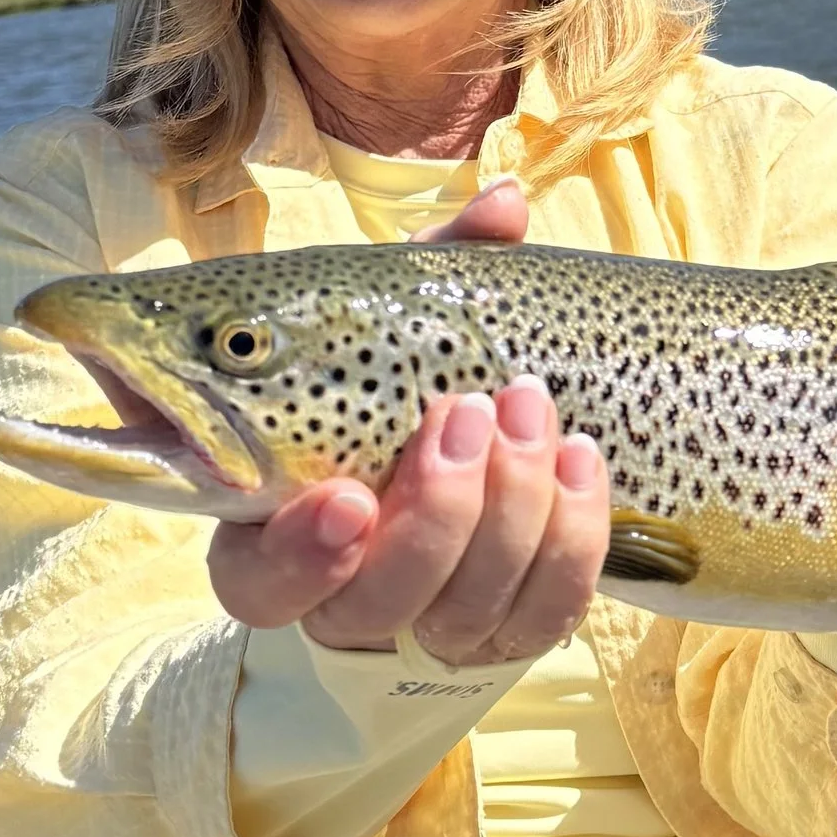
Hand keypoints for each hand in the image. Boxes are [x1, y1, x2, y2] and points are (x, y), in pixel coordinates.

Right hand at [207, 180, 611, 664]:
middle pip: (376, 601)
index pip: (256, 582)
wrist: (488, 467)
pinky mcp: (512, 632)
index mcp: (282, 530)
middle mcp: (348, 596)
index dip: (298, 556)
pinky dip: (570, 538)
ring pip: (464, 612)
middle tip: (468, 411)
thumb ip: (439, 265)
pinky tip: (580, 461)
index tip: (348, 499)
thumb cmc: (415, 379)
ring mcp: (434, 622)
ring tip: (530, 416)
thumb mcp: (408, 318)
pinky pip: (545, 614)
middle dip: (437, 510)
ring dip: (509, 510)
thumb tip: (504, 203)